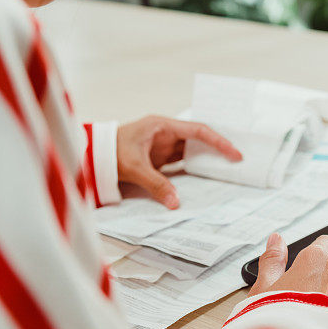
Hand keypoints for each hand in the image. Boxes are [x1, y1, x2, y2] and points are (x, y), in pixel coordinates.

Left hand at [116, 115, 241, 208]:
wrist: (90, 156)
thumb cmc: (108, 152)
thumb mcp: (134, 168)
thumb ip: (156, 184)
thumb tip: (176, 202)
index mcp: (161, 126)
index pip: (197, 130)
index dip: (218, 141)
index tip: (234, 153)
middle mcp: (164, 134)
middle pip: (198, 140)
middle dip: (217, 149)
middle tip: (237, 161)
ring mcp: (162, 146)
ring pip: (191, 152)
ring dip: (206, 160)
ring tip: (226, 170)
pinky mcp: (158, 159)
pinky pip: (181, 163)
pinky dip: (193, 170)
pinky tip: (205, 178)